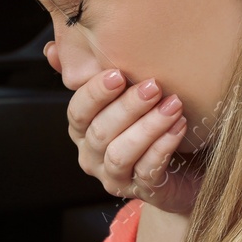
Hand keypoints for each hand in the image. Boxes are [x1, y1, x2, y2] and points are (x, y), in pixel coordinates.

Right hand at [48, 42, 203, 214]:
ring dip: (147, 127)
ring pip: (120, 154)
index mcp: (84, 131)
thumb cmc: (153, 123)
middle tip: (154, 86)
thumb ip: (94, 72)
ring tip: (173, 105)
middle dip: (127, 107)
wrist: (189, 166)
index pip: (78, 112)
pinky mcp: (144, 191)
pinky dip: (162, 147)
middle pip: (100, 132)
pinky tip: (179, 127)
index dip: (95, 93)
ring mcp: (116, 177)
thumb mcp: (126, 93)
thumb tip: (53, 50)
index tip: (118, 74)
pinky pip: (148, 171)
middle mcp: (93, 156)